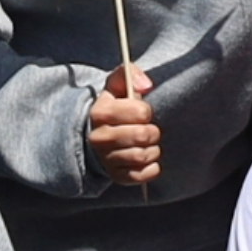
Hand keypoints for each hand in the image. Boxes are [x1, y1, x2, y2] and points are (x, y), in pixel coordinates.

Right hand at [84, 68, 163, 187]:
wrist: (99, 135)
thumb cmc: (115, 107)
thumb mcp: (117, 84)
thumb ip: (130, 73)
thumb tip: (146, 85)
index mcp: (100, 113)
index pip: (141, 112)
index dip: (146, 111)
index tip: (141, 112)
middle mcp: (99, 138)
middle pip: (143, 136)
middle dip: (152, 131)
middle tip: (148, 129)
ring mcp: (107, 159)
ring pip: (143, 156)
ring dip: (152, 149)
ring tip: (146, 143)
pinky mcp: (117, 176)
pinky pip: (145, 174)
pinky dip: (152, 166)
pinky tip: (146, 158)